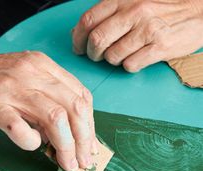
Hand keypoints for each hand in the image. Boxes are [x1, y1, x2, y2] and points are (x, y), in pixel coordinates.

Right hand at [0, 47, 97, 170]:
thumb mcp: (30, 79)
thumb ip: (53, 101)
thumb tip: (72, 136)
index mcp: (44, 66)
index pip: (81, 96)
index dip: (91, 125)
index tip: (91, 145)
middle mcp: (32, 74)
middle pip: (74, 108)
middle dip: (84, 140)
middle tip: (84, 160)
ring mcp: (12, 89)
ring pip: (55, 118)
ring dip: (66, 146)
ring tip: (67, 163)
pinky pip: (20, 128)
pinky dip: (31, 142)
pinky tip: (32, 144)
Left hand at [73, 0, 202, 71]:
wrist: (197, 12)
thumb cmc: (162, 10)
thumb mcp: (133, 2)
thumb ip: (107, 14)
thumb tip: (79, 31)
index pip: (89, 20)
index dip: (78, 38)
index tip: (78, 47)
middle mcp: (134, 12)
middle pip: (97, 40)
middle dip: (92, 54)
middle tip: (96, 56)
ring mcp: (147, 30)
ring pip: (113, 56)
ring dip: (113, 60)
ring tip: (123, 54)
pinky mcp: (159, 47)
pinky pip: (130, 65)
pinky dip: (129, 66)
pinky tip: (136, 58)